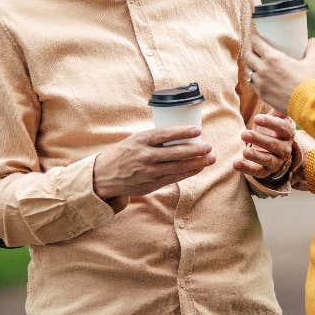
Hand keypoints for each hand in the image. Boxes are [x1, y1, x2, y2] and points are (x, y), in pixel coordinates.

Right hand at [93, 127, 215, 199]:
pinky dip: (188, 173)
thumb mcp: (135, 140)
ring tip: (210, 158)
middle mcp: (145, 156)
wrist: (104, 176)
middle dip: (195, 150)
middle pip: (175, 153)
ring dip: (196, 163)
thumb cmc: (124, 153)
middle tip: (209, 147)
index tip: (198, 130)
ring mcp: (148, 172)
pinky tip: (198, 168)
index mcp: (140, 140)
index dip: (183, 132)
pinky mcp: (151, 184)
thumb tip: (181, 134)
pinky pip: (174, 178)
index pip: (165, 134)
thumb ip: (155, 138)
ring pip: (177, 167)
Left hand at [233, 112, 295, 179]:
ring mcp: (277, 161)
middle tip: (243, 134)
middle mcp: (285, 149)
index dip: (270, 123)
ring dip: (255, 155)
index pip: (282, 128)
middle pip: (274, 145)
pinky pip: (258, 172)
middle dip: (258, 139)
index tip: (256, 118)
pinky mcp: (267, 171)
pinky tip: (236, 163)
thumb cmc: (274, 131)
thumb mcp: (277, 120)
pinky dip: (247, 168)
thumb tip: (277, 97)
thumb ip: (277, 111)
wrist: (277, 153)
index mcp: (288, 134)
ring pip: (268, 160)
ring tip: (244, 151)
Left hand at [244, 34, 314, 113]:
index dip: (254, 38)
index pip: (256, 43)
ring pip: (248, 70)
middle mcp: (263, 69)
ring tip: (256, 64)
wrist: (307, 105)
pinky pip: (252, 84)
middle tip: (255, 50)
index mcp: (273, 58)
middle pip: (247, 56)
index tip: (256, 37)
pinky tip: (259, 78)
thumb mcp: (312, 63)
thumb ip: (312, 49)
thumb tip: (313, 40)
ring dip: (250, 66)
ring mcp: (261, 83)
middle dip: (250, 51)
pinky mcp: (261, 94)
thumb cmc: (309, 82)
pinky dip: (254, 79)